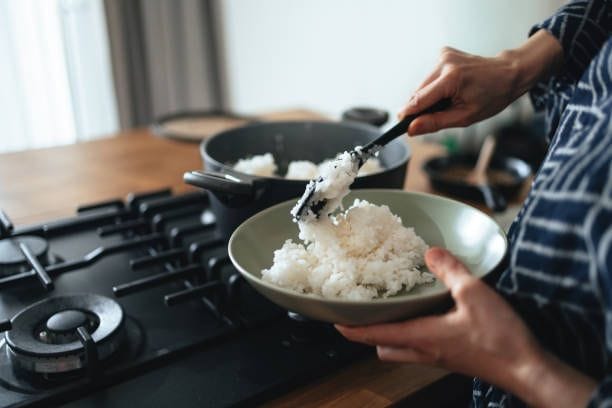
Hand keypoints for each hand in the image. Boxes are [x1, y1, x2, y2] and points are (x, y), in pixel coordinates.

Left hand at [336, 247, 595, 406]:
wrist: (527, 369)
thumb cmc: (500, 339)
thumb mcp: (474, 294)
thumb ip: (450, 271)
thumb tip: (432, 252)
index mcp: (422, 337)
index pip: (375, 335)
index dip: (352, 329)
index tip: (334, 322)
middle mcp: (425, 352)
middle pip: (383, 348)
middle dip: (368, 334)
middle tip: (362, 314)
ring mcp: (438, 358)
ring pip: (401, 351)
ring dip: (390, 335)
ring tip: (390, 313)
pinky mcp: (452, 359)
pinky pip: (421, 349)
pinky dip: (412, 335)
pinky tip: (425, 317)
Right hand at [400, 30, 563, 135]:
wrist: (508, 74)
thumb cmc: (491, 97)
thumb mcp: (465, 116)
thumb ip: (435, 122)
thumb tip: (411, 128)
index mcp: (451, 78)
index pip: (419, 100)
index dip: (407, 114)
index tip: (399, 125)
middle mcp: (444, 63)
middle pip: (418, 92)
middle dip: (421, 107)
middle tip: (433, 118)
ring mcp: (444, 55)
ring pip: (422, 85)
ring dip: (428, 97)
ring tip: (448, 102)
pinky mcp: (444, 53)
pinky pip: (430, 77)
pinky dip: (435, 86)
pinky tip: (450, 89)